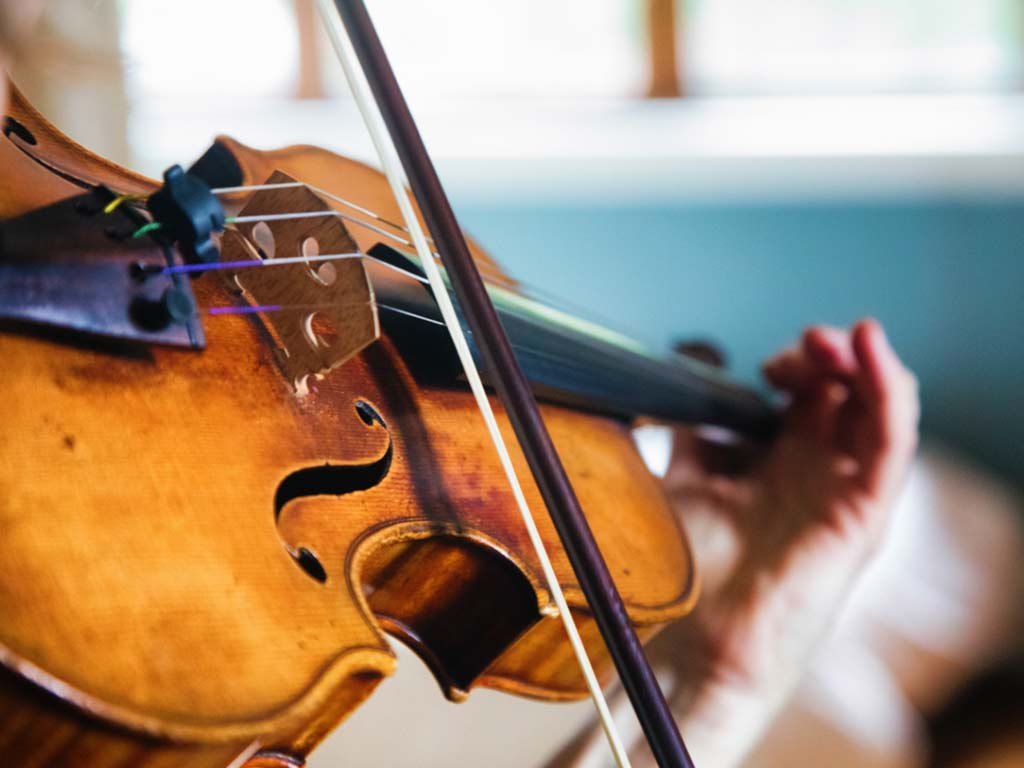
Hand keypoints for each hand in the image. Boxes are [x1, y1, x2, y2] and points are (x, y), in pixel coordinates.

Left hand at [649, 319, 918, 765]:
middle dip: (825, 355)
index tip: (761, 368)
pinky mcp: (862, 514)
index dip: (793, 364)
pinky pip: (890, 445)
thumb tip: (693, 355)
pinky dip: (888, 393)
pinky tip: (869, 352)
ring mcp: (842, 490)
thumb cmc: (688, 568)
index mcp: (780, 458)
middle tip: (798, 350)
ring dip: (863, 363)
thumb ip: (692, 421)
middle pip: (846, 391)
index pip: (809, 390)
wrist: (694, 639)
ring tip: (836, 338)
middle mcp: (818, 469)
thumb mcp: (685, 474)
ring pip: (878, 409)